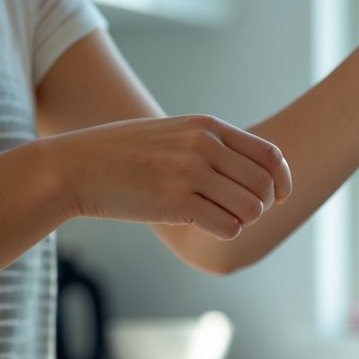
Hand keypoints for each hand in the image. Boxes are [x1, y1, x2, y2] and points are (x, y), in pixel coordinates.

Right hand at [43, 114, 292, 239]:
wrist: (76, 167)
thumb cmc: (128, 155)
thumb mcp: (177, 134)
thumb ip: (216, 146)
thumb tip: (263, 172)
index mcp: (208, 127)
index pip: (271, 156)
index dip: (282, 182)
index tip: (279, 198)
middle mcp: (203, 146)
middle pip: (265, 186)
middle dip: (261, 206)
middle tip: (239, 212)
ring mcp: (190, 173)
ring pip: (252, 209)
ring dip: (242, 220)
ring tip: (219, 217)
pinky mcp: (176, 203)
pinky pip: (228, 227)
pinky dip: (224, 231)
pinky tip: (203, 225)